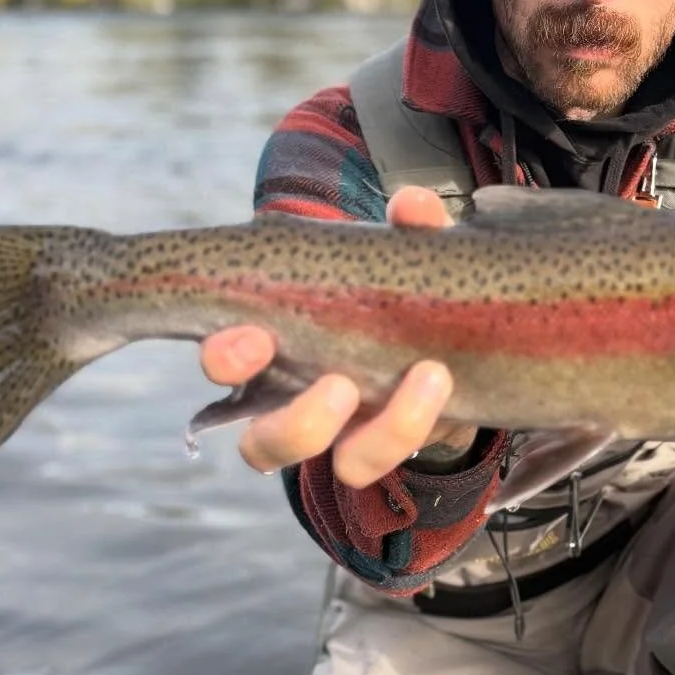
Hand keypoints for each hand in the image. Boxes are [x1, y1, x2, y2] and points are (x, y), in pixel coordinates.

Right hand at [198, 188, 474, 486]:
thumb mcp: (404, 258)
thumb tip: (411, 206)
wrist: (449, 352)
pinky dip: (413, 424)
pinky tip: (443, 382)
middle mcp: (297, 406)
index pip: (225, 362)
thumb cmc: (399, 296)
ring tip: (426, 376)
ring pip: (328, 467)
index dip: (226, 358)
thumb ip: (410, 230)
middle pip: (262, 444)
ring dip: (368, 434)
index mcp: (278, 346)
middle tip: (339, 386)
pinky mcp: (383, 449)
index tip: (252, 338)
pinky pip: (376, 463)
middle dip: (293, 422)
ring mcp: (340, 439)